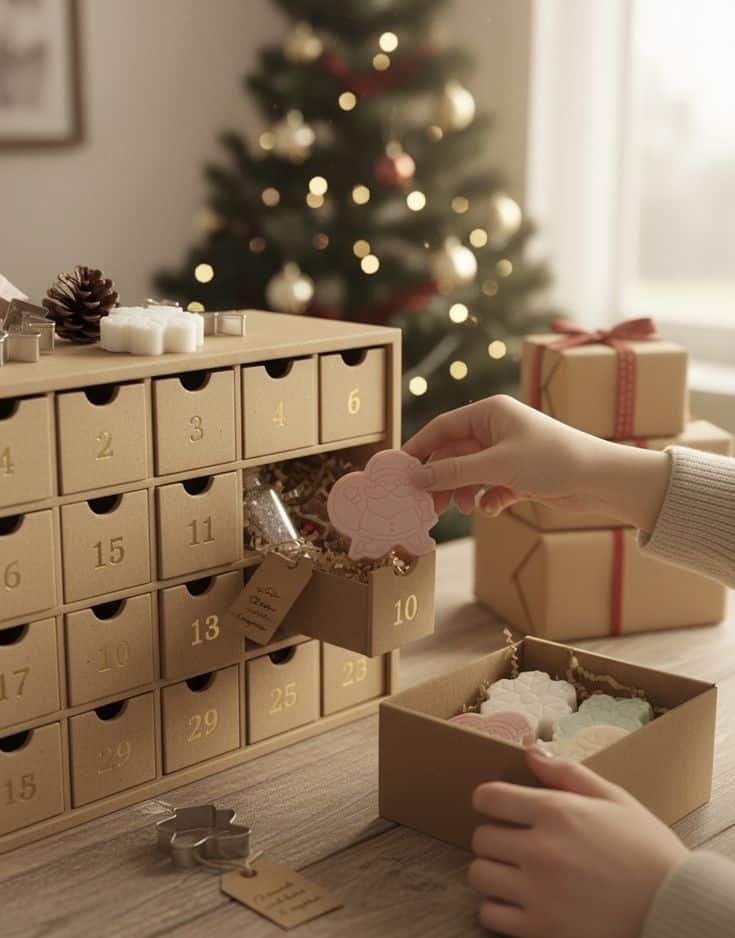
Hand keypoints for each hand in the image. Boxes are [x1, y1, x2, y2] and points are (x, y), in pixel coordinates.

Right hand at [403, 395, 669, 531]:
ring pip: (468, 475)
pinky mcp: (517, 475)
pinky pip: (488, 488)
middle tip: (425, 506)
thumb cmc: (552, 459)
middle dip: (440, 480)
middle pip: (452, 455)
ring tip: (462, 510)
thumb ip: (454, 472)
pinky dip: (486, 501)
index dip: (418, 449)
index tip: (398, 472)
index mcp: (489, 413)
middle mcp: (495, 429)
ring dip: (461, 493)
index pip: (442, 427)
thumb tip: (416, 478)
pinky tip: (493, 509)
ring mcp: (506, 453)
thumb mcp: (497, 465)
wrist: (599, 480)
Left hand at [468, 748, 686, 937]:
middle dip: (495, 837)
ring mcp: (538, 893)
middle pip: (481, 838)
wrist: (675, 909)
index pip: (488, 797)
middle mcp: (540, 850)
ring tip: (515, 873)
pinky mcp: (542, 930)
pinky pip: (490, 915)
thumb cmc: (646, 849)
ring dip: (492, 872)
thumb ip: (567, 772)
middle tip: (515, 843)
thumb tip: (530, 752)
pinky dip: (498, 908)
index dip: (489, 800)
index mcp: (556, 812)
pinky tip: (520, 902)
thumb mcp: (613, 798)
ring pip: (479, 875)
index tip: (499, 807)